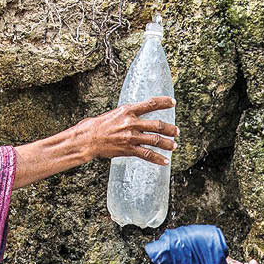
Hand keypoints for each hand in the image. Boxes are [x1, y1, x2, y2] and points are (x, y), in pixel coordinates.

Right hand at [13, 96, 178, 188]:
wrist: (86, 139)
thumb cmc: (96, 126)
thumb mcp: (114, 114)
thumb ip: (127, 115)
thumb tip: (136, 115)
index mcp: (127, 110)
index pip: (150, 103)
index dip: (164, 102)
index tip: (173, 102)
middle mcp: (131, 122)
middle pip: (157, 124)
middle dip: (170, 129)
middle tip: (177, 131)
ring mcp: (131, 136)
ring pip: (156, 140)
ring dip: (168, 144)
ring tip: (174, 146)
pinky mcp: (128, 149)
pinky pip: (147, 154)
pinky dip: (158, 159)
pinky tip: (165, 161)